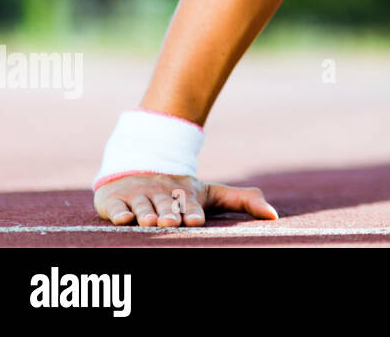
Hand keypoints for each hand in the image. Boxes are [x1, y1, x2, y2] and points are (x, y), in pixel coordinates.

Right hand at [93, 173, 278, 226]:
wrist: (141, 166)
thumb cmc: (180, 191)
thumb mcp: (212, 194)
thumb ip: (244, 201)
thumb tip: (275, 215)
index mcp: (185, 194)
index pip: (190, 204)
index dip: (192, 212)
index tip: (196, 220)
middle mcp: (161, 194)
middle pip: (165, 206)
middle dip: (168, 214)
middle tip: (171, 222)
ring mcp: (137, 197)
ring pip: (141, 207)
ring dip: (144, 214)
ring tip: (149, 222)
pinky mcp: (114, 200)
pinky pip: (115, 208)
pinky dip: (118, 212)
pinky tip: (123, 218)